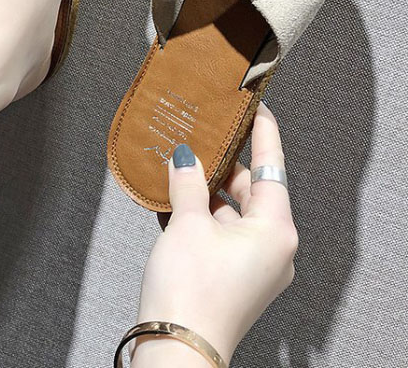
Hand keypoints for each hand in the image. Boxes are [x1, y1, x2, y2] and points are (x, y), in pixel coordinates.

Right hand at [132, 104, 297, 366]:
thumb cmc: (190, 291)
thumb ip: (188, 183)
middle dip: (223, 164)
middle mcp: (273, 247)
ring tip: (181, 166)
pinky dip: (203, 216)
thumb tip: (185, 155)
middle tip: (201, 135)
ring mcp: (254, 265)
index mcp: (275, 230)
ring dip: (207, 191)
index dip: (262, 133)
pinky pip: (222, 233)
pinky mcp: (235, 277)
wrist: (176, 349)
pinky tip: (176, 200)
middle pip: (250, 189)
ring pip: (233, 212)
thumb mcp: (188, 224)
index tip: (256, 107)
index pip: (271, 167)